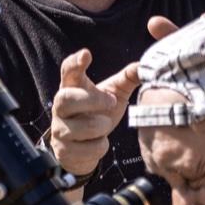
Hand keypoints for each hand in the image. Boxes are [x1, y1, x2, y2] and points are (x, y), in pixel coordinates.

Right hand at [45, 16, 180, 176]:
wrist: (84, 148)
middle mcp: (60, 107)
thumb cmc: (99, 113)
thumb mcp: (113, 94)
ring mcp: (59, 129)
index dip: (75, 62)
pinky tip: (98, 142)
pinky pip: (87, 150)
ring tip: (104, 125)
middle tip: (112, 101)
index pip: (68, 70)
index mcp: (72, 87)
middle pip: (67, 98)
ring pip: (81, 128)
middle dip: (93, 101)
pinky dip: (100, 147)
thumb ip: (127, 78)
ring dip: (101, 128)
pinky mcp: (63, 150)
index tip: (86, 54)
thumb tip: (144, 65)